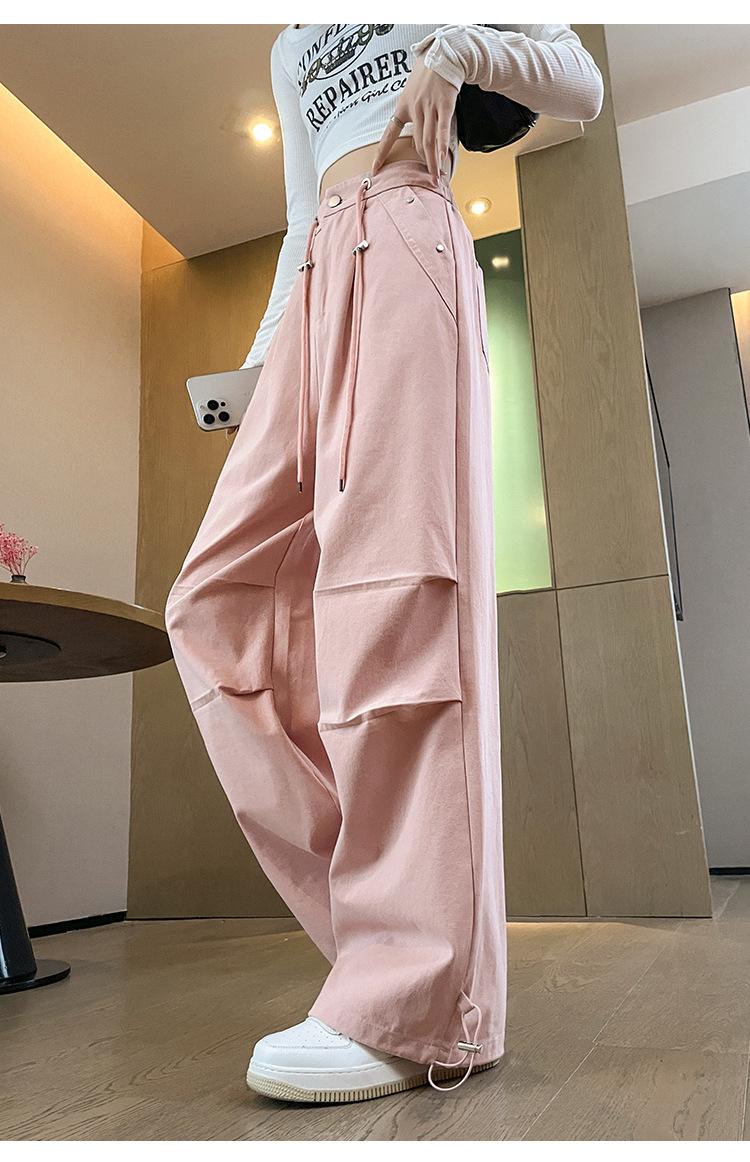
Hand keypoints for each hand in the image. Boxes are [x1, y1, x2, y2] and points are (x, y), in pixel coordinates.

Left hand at [372, 54, 457, 179]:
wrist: (444, 54)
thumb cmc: (428, 73)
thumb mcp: (412, 91)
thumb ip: (413, 112)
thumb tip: (416, 135)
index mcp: (403, 106)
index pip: (389, 134)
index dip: (381, 153)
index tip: (375, 169)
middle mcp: (415, 109)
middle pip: (417, 143)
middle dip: (422, 163)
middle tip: (426, 181)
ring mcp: (430, 107)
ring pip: (429, 141)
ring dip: (432, 162)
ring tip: (436, 178)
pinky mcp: (445, 105)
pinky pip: (442, 130)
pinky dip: (441, 147)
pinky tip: (441, 160)